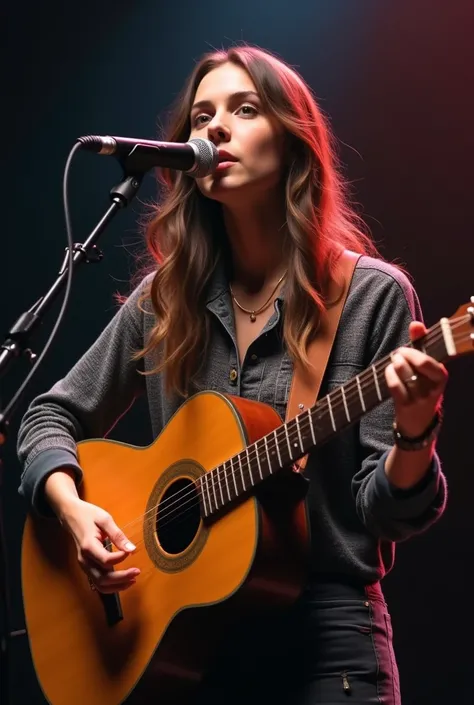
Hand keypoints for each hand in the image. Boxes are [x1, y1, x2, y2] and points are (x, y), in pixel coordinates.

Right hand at [58, 497, 139, 592]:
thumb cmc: (89, 515)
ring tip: (132, 579)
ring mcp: (84, 565)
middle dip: (121, 579)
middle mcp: (84, 560)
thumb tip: (132, 549)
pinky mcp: (87, 567)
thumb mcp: (105, 520)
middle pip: (102, 578)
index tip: (130, 552)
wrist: (71, 516)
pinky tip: (123, 580)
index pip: (106, 560)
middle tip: (137, 572)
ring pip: (100, 584)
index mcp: (88, 546)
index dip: (120, 558)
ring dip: (117, 586)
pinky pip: (98, 582)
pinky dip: (111, 585)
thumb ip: (118, 535)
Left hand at [385, 321, 447, 437]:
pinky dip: (389, 375)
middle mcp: (433, 387)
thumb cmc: (421, 384)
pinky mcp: (406, 405)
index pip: (429, 361)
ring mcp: (419, 397)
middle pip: (417, 363)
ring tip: (393, 361)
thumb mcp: (426, 366)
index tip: (405, 348)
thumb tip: (415, 323)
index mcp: (441, 376)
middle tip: (398, 353)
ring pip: (405, 373)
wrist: (419, 419)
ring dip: (395, 364)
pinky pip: (395, 385)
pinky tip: (388, 371)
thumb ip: (421, 342)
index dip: (414, 351)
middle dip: (404, 354)